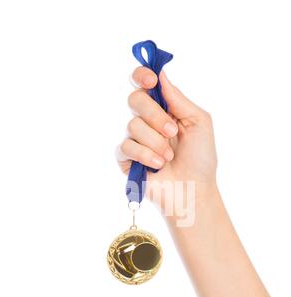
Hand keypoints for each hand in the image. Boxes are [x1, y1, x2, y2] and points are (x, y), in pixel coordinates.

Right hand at [117, 66, 217, 208]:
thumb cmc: (201, 158)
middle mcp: (147, 120)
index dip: (142, 76)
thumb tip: (160, 75)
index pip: (144, 84)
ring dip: (156, 142)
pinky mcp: (126, 158)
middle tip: (172, 132)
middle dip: (155, 116)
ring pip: (133, 125)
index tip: (151, 81)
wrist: (193, 190)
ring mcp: (136, 139)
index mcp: (165, 108)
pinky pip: (126, 146)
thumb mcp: (199, 122)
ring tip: (169, 157)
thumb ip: (178, 98)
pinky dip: (145, 155)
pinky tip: (158, 166)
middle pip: (135, 99)